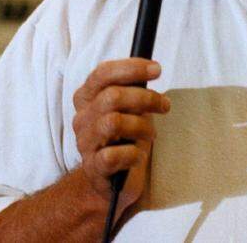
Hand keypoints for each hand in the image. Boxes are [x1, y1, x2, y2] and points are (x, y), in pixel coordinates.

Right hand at [71, 58, 169, 214]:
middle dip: (145, 98)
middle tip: (164, 105)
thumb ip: (133, 89)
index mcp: (87, 97)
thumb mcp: (128, 108)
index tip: (157, 70)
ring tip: (151, 134)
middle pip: (112, 97)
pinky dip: (132, 154)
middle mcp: (81, 118)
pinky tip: (138, 155)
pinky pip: (112, 155)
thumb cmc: (125, 136)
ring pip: (113, 123)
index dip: (131, 68)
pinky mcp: (93, 167)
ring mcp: (84, 143)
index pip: (102, 73)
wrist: (114, 178)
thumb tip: (152, 70)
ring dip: (141, 126)